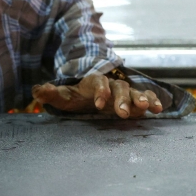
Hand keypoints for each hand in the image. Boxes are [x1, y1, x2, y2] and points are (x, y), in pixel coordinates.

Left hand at [32, 73, 162, 118]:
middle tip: (123, 112)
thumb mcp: (62, 96)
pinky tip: (158, 110)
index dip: (100, 91)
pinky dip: (152, 101)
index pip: (97, 82)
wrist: (89, 94)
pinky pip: (145, 96)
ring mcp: (124, 91)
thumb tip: (37, 91)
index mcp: (92, 82)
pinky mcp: (134, 99)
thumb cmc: (75, 96)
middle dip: (122, 99)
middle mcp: (111, 84)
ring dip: (140, 99)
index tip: (99, 104)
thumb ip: (50, 93)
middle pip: (118, 88)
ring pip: (134, 91)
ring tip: (147, 108)